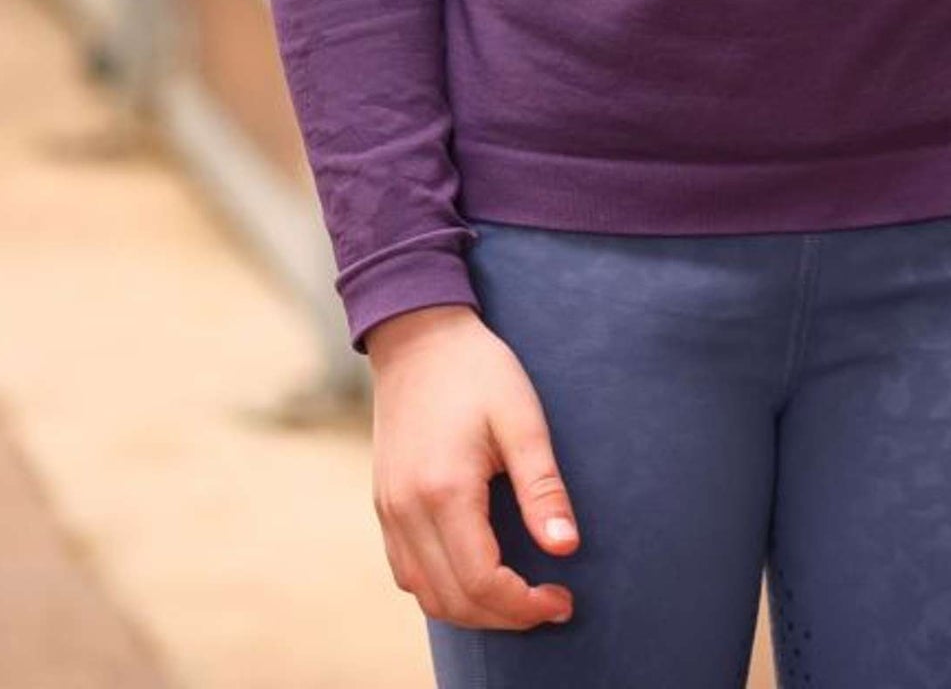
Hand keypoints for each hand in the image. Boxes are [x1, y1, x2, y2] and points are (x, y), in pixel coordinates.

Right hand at [367, 305, 582, 631]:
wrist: (418, 333)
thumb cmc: (478, 370)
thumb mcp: (523, 419)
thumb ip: (543, 487)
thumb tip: (566, 548)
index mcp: (444, 490)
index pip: (482, 582)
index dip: (525, 605)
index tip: (562, 599)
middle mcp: (407, 510)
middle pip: (454, 600)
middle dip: (505, 617)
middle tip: (549, 604)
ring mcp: (389, 510)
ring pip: (426, 595)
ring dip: (473, 610)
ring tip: (518, 597)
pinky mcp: (384, 504)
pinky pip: (408, 571)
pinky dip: (443, 589)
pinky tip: (476, 574)